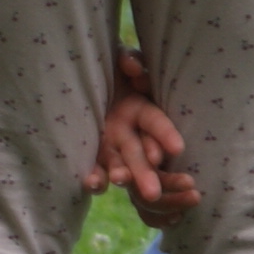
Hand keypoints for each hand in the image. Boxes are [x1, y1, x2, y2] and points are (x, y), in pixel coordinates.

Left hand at [80, 49, 200, 220]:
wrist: (77, 79)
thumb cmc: (106, 68)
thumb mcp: (119, 60)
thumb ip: (129, 60)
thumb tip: (132, 69)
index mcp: (141, 110)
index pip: (155, 123)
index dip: (165, 134)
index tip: (176, 149)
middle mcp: (128, 132)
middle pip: (140, 153)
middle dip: (146, 172)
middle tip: (152, 193)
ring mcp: (110, 145)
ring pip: (119, 164)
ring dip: (123, 175)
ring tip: (122, 182)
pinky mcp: (92, 154)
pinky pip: (95, 169)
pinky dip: (95, 179)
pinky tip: (93, 184)